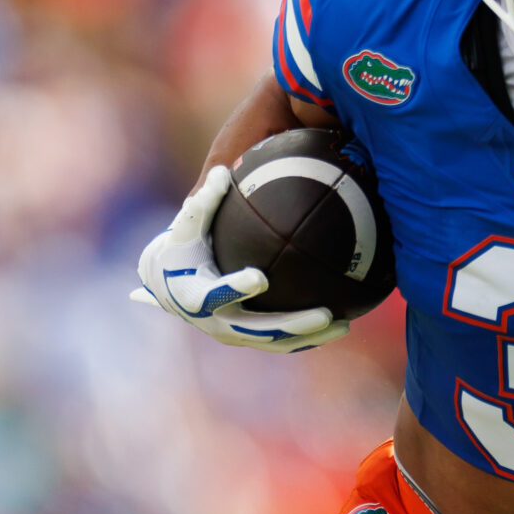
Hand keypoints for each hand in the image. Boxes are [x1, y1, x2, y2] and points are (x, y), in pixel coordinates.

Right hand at [131, 165, 347, 352]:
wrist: (169, 286)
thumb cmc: (181, 249)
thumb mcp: (185, 227)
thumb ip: (203, 203)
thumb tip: (222, 171)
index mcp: (194, 297)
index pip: (215, 295)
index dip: (236, 288)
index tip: (260, 278)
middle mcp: (216, 323)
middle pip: (257, 329)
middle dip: (292, 324)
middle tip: (324, 313)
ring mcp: (234, 334)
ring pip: (276, 341)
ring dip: (310, 336)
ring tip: (343, 324)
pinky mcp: (249, 339)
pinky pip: (283, 342)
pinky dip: (309, 337)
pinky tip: (341, 324)